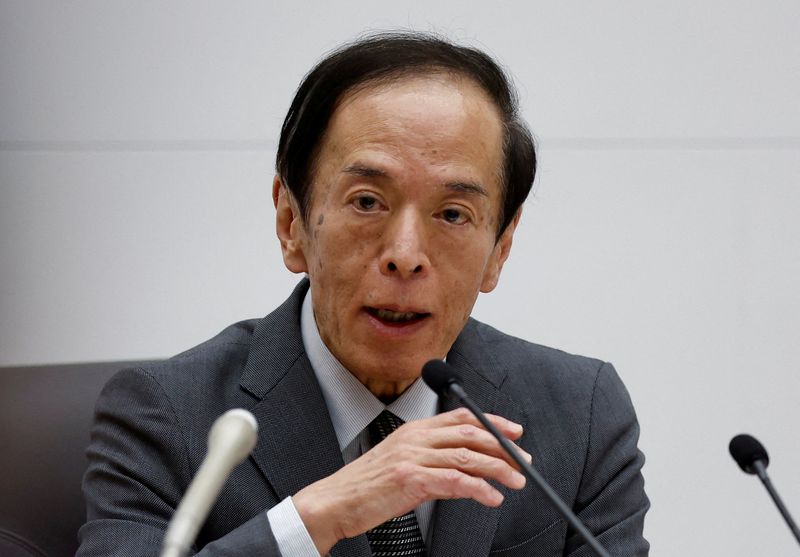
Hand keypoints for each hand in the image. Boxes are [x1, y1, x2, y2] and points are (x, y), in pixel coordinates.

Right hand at [292, 407, 530, 554]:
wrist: (335, 501)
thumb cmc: (367, 486)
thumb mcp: (402, 463)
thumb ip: (432, 460)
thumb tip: (465, 469)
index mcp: (414, 429)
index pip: (461, 417)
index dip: (492, 422)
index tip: (514, 432)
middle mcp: (416, 438)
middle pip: (470, 434)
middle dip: (503, 447)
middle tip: (524, 461)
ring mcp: (413, 457)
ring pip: (467, 457)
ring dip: (498, 469)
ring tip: (516, 481)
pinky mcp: (411, 479)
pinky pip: (454, 482)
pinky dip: (479, 489)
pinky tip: (492, 498)